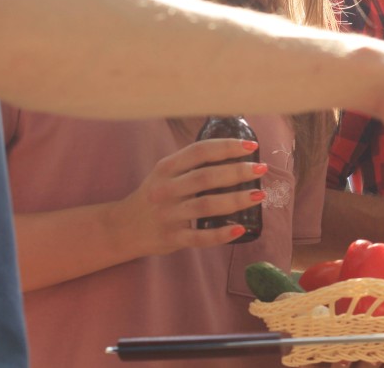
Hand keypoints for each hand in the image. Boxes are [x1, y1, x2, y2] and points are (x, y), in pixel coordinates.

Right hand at [111, 138, 267, 256]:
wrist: (122, 228)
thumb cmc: (154, 195)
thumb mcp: (165, 173)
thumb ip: (192, 163)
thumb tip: (235, 150)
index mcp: (166, 168)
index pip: (199, 151)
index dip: (227, 146)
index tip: (251, 146)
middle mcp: (165, 190)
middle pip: (205, 178)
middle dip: (237, 172)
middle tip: (261, 169)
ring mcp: (168, 215)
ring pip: (206, 206)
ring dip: (236, 200)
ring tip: (259, 195)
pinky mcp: (171, 238)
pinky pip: (200, 237)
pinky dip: (221, 234)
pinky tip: (240, 228)